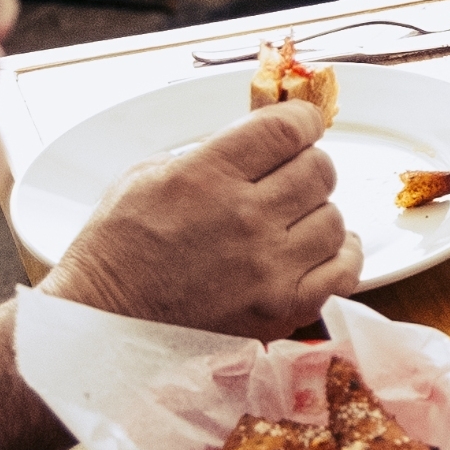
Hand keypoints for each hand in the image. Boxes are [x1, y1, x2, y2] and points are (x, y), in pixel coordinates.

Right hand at [45, 101, 360, 336]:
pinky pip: (344, 271)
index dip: (302, 121)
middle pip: (320, 170)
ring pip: (335, 219)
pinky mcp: (283, 309)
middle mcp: (245, 218)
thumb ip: (208, 154)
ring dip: (317, 213)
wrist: (105, 328)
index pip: (288, 128)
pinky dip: (339, 256)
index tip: (299, 127)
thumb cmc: (117, 250)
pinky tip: (319, 250)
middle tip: (286, 179)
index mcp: (206, 176)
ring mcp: (269, 267)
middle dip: (306, 167)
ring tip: (292, 221)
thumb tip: (259, 144)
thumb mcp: (146, 177)